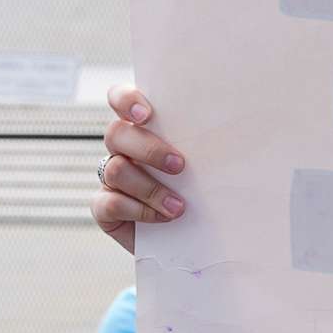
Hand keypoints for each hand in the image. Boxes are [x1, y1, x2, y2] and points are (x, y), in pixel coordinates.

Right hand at [94, 83, 186, 254]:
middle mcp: (122, 149)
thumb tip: (228, 132)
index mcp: (143, 128)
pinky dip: (139, 211)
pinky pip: (110, 203)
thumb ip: (201, 144)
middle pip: (116, 134)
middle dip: (149, 149)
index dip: (125, 101)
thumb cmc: (201, 191)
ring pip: (115, 170)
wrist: (194, 234)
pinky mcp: (104, 208)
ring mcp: (110, 178)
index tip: (145, 114)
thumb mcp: (203, 163)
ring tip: (178, 206)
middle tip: (179, 166)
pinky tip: (163, 218)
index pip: (120, 99)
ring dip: (150, 188)